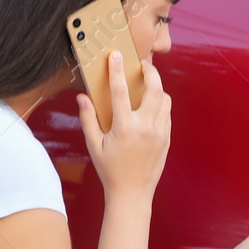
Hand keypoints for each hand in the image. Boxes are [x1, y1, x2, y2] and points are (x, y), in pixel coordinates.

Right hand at [77, 50, 170, 206]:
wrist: (132, 193)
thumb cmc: (110, 170)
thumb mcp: (94, 146)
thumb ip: (88, 119)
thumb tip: (82, 97)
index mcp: (124, 128)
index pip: (121, 91)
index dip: (117, 70)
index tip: (116, 55)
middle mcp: (145, 128)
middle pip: (154, 89)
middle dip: (150, 71)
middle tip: (142, 65)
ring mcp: (159, 133)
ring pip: (165, 99)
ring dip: (157, 87)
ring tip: (147, 84)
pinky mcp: (166, 138)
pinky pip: (167, 113)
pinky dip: (161, 104)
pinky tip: (150, 104)